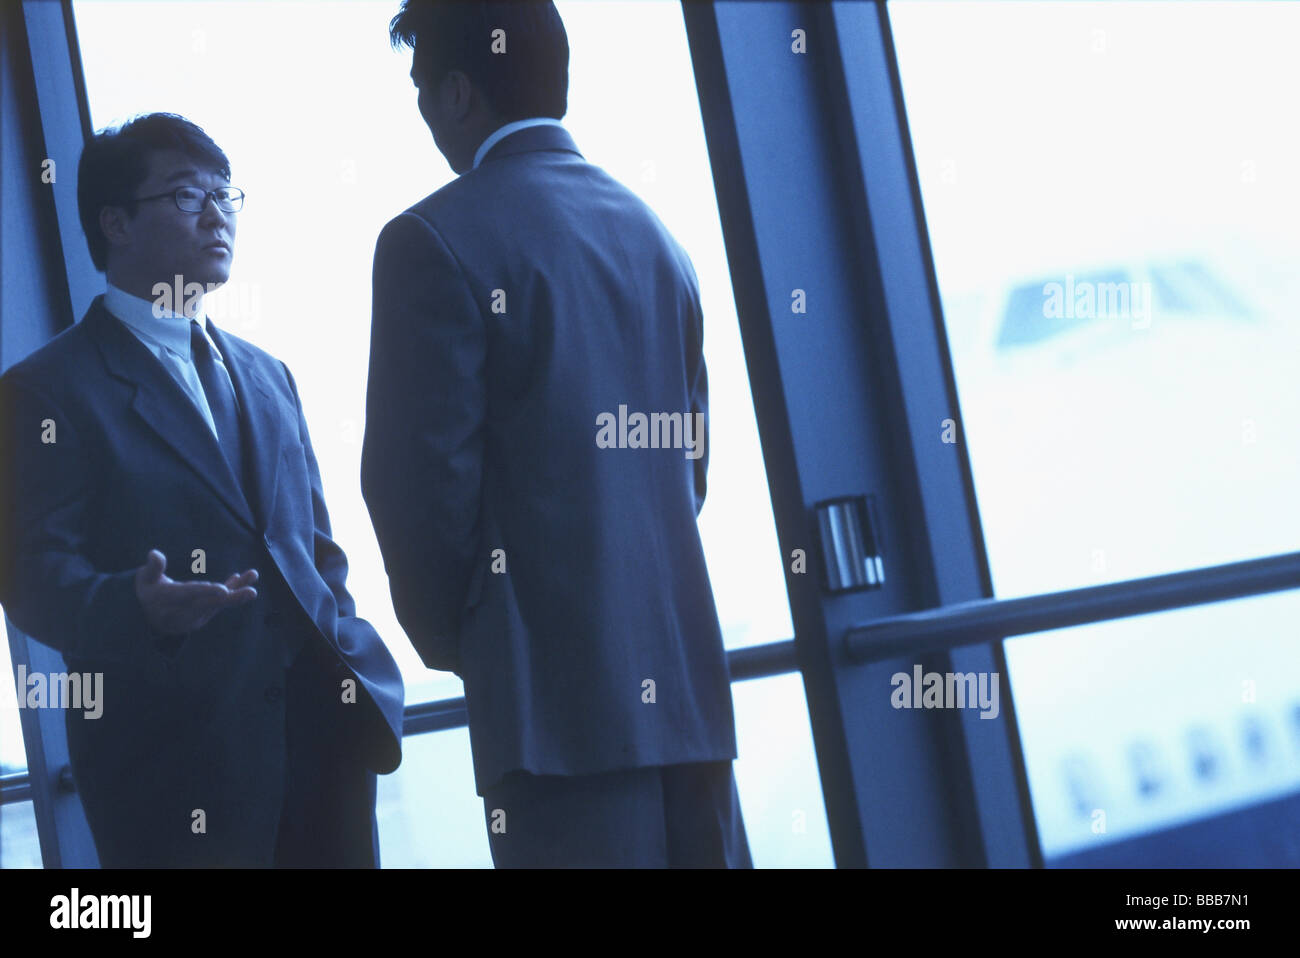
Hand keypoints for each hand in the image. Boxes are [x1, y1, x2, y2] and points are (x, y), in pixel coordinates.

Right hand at [133, 549, 258, 634]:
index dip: (207, 592)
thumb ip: (152, 568)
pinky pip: (220, 602)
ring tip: (253, 574)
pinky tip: (244, 578)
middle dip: (232, 598)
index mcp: (169, 601)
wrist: (149, 619)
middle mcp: (185, 612)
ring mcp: (196, 616)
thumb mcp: (145, 579)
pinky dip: (232, 590)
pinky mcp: (204, 615)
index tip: (224, 591)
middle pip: (211, 604)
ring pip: (219, 602)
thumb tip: (154, 554)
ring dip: (238, 589)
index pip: (190, 596)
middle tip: (252, 592)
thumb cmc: (148, 591)